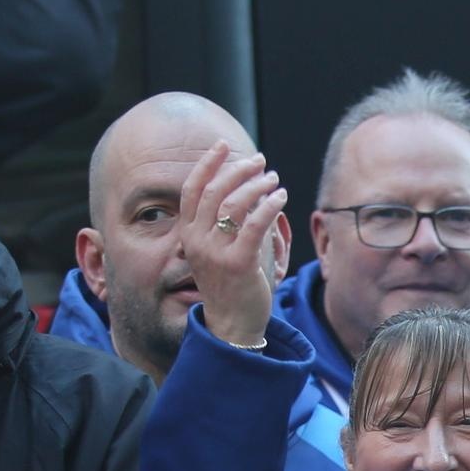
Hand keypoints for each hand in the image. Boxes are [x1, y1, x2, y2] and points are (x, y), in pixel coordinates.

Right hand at [176, 144, 288, 351]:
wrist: (232, 325)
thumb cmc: (230, 285)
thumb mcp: (217, 251)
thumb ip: (224, 222)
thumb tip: (247, 188)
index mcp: (188, 235)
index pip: (192, 189)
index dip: (207, 163)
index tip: (222, 144)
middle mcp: (197, 241)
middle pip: (215, 190)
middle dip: (238, 170)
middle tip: (260, 161)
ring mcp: (215, 253)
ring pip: (234, 204)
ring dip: (257, 185)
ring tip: (274, 179)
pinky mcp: (238, 263)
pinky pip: (255, 224)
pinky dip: (269, 205)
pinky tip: (281, 197)